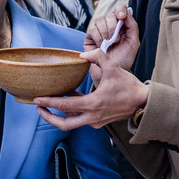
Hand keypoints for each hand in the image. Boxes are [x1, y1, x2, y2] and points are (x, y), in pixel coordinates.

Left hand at [34, 48, 148, 129]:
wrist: (142, 102)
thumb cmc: (128, 86)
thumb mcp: (113, 67)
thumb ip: (97, 56)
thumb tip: (82, 54)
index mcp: (93, 104)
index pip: (64, 106)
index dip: (48, 103)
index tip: (36, 100)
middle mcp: (92, 116)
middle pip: (64, 124)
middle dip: (49, 117)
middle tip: (38, 108)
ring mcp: (95, 121)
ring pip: (72, 122)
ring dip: (60, 114)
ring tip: (50, 102)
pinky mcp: (98, 121)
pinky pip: (80, 118)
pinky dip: (72, 110)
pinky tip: (70, 97)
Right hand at [83, 5, 138, 72]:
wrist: (113, 73)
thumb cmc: (124, 59)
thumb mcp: (133, 42)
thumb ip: (132, 26)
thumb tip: (126, 13)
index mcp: (121, 26)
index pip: (120, 9)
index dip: (120, 9)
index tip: (121, 17)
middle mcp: (110, 26)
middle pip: (109, 15)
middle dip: (113, 26)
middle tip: (116, 40)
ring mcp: (99, 31)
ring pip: (99, 20)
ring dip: (106, 32)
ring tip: (109, 43)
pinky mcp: (90, 38)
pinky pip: (92, 30)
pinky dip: (98, 37)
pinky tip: (101, 46)